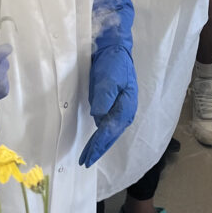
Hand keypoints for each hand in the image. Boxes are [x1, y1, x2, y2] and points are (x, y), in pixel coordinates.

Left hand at [79, 45, 137, 165]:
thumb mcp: (110, 78)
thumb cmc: (113, 63)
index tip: (88, 157)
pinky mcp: (112, 105)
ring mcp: (119, 109)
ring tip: (87, 156)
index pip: (109, 130)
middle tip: (85, 163)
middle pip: (110, 135)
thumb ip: (104, 97)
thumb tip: (98, 115)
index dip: (98, 145)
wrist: (114, 49)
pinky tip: (93, 140)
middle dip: (98, 149)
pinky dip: (99, 134)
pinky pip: (105, 124)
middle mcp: (124, 112)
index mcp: (126, 107)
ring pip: (107, 132)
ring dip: (98, 144)